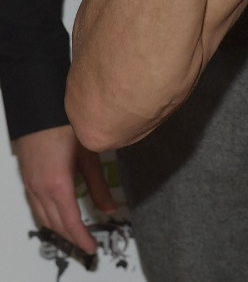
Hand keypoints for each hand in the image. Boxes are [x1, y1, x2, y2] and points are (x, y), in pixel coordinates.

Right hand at [15, 124, 115, 255]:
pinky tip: (61, 213)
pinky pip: (36, 206)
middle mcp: (39, 189)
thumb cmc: (68, 126)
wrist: (42, 108)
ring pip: (43, 217)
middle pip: (54, 224)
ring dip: (59, 228)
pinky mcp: (27, 178)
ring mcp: (30, 184)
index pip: (69, 222)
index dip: (81, 238)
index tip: (93, 248)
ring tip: (77, 233)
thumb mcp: (90, 155)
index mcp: (57, 185)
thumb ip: (98, 185)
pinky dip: (49, 216)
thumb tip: (110, 208)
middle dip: (71, 237)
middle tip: (87, 243)